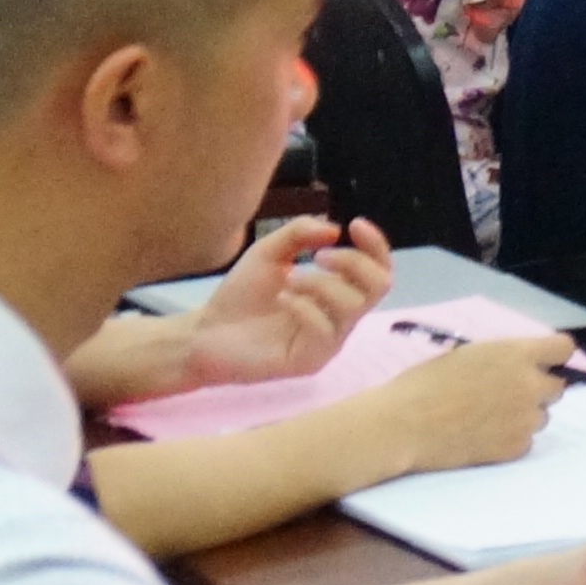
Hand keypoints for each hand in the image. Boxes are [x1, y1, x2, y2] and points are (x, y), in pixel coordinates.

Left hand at [177, 216, 396, 387]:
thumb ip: (299, 232)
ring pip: (354, 306)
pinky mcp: (311, 360)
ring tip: (290, 279)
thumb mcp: (269, 252)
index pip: (378, 269)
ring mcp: (329, 341)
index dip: (376, 245)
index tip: (354, 224)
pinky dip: (305, 306)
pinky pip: (325, 330)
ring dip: (322, 283)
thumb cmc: (241, 295)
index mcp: (338, 292)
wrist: (206, 332)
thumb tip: (335, 229)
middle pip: (380, 286)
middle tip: (318, 256)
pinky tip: (282, 300)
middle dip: (353, 262)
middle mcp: (341, 317)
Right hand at [337, 331, 575, 478]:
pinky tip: (483, 437)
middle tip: (508, 396)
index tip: (542, 364)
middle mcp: (530, 384)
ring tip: (488, 419)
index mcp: (517, 354)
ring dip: (524, 416)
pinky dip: (511, 439)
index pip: (564, 348)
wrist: (404, 424)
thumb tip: (519, 364)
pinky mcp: (517, 447)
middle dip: (538, 389)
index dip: (553, 356)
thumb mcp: (469, 355)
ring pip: (542, 416)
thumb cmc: (426, 384)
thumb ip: (503, 359)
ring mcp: (526, 418)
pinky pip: (526, 441)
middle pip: (557, 386)